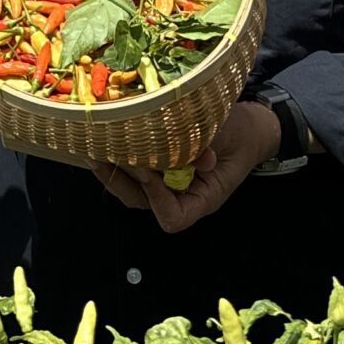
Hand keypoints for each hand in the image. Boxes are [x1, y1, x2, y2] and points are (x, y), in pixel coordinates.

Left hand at [91, 101, 281, 233]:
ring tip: (96, 148)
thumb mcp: (228, 137)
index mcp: (202, 199)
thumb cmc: (240, 135)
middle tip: (103, 158)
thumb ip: (208, 146)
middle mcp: (180, 195)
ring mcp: (166, 181)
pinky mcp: (157, 164)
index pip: (173, 218)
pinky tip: (107, 136)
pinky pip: (134, 168)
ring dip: (112, 170)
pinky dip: (120, 156)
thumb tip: (193, 156)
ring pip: (132, 188)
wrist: (247, 126)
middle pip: (142, 203)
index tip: (150, 172)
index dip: (158, 200)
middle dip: (120, 182)